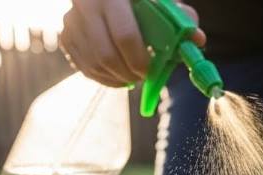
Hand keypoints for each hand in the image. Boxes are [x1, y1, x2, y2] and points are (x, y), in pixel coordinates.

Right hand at [60, 0, 206, 87]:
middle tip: (142, 77)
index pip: (125, 35)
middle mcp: (86, 5)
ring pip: (93, 64)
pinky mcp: (65, 35)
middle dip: (128, 73)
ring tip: (132, 77)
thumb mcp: (161, 2)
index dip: (140, 59)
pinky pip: (84, 67)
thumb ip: (180, 18)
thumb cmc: (142, 1)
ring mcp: (71, 20)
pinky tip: (119, 77)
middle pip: (106, 54)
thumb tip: (197, 40)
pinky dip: (104, 79)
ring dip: (117, 79)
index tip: (150, 69)